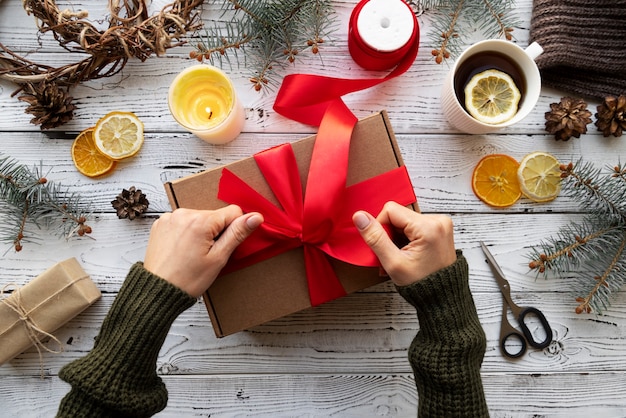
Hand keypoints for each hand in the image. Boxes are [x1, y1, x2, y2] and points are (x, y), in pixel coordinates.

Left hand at [144, 206, 262, 296]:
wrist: (157, 291)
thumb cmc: (188, 279)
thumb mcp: (218, 258)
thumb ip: (237, 233)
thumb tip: (255, 217)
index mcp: (200, 221)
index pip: (233, 212)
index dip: (234, 229)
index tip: (223, 246)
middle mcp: (184, 213)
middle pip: (214, 215)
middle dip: (216, 232)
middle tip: (206, 254)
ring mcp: (170, 217)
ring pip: (199, 218)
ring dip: (201, 232)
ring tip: (192, 253)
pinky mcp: (161, 223)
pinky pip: (183, 222)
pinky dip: (186, 233)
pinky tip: (182, 249)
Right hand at [352, 201, 456, 286]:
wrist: (442, 297)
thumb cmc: (422, 284)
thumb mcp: (393, 263)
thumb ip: (375, 237)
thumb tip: (359, 217)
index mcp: (429, 227)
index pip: (390, 210)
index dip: (381, 227)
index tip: (386, 247)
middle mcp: (438, 220)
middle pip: (398, 215)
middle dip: (390, 234)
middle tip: (394, 254)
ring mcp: (441, 223)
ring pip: (405, 220)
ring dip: (397, 236)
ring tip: (401, 255)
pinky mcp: (440, 228)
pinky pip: (414, 224)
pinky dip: (407, 237)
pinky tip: (409, 252)